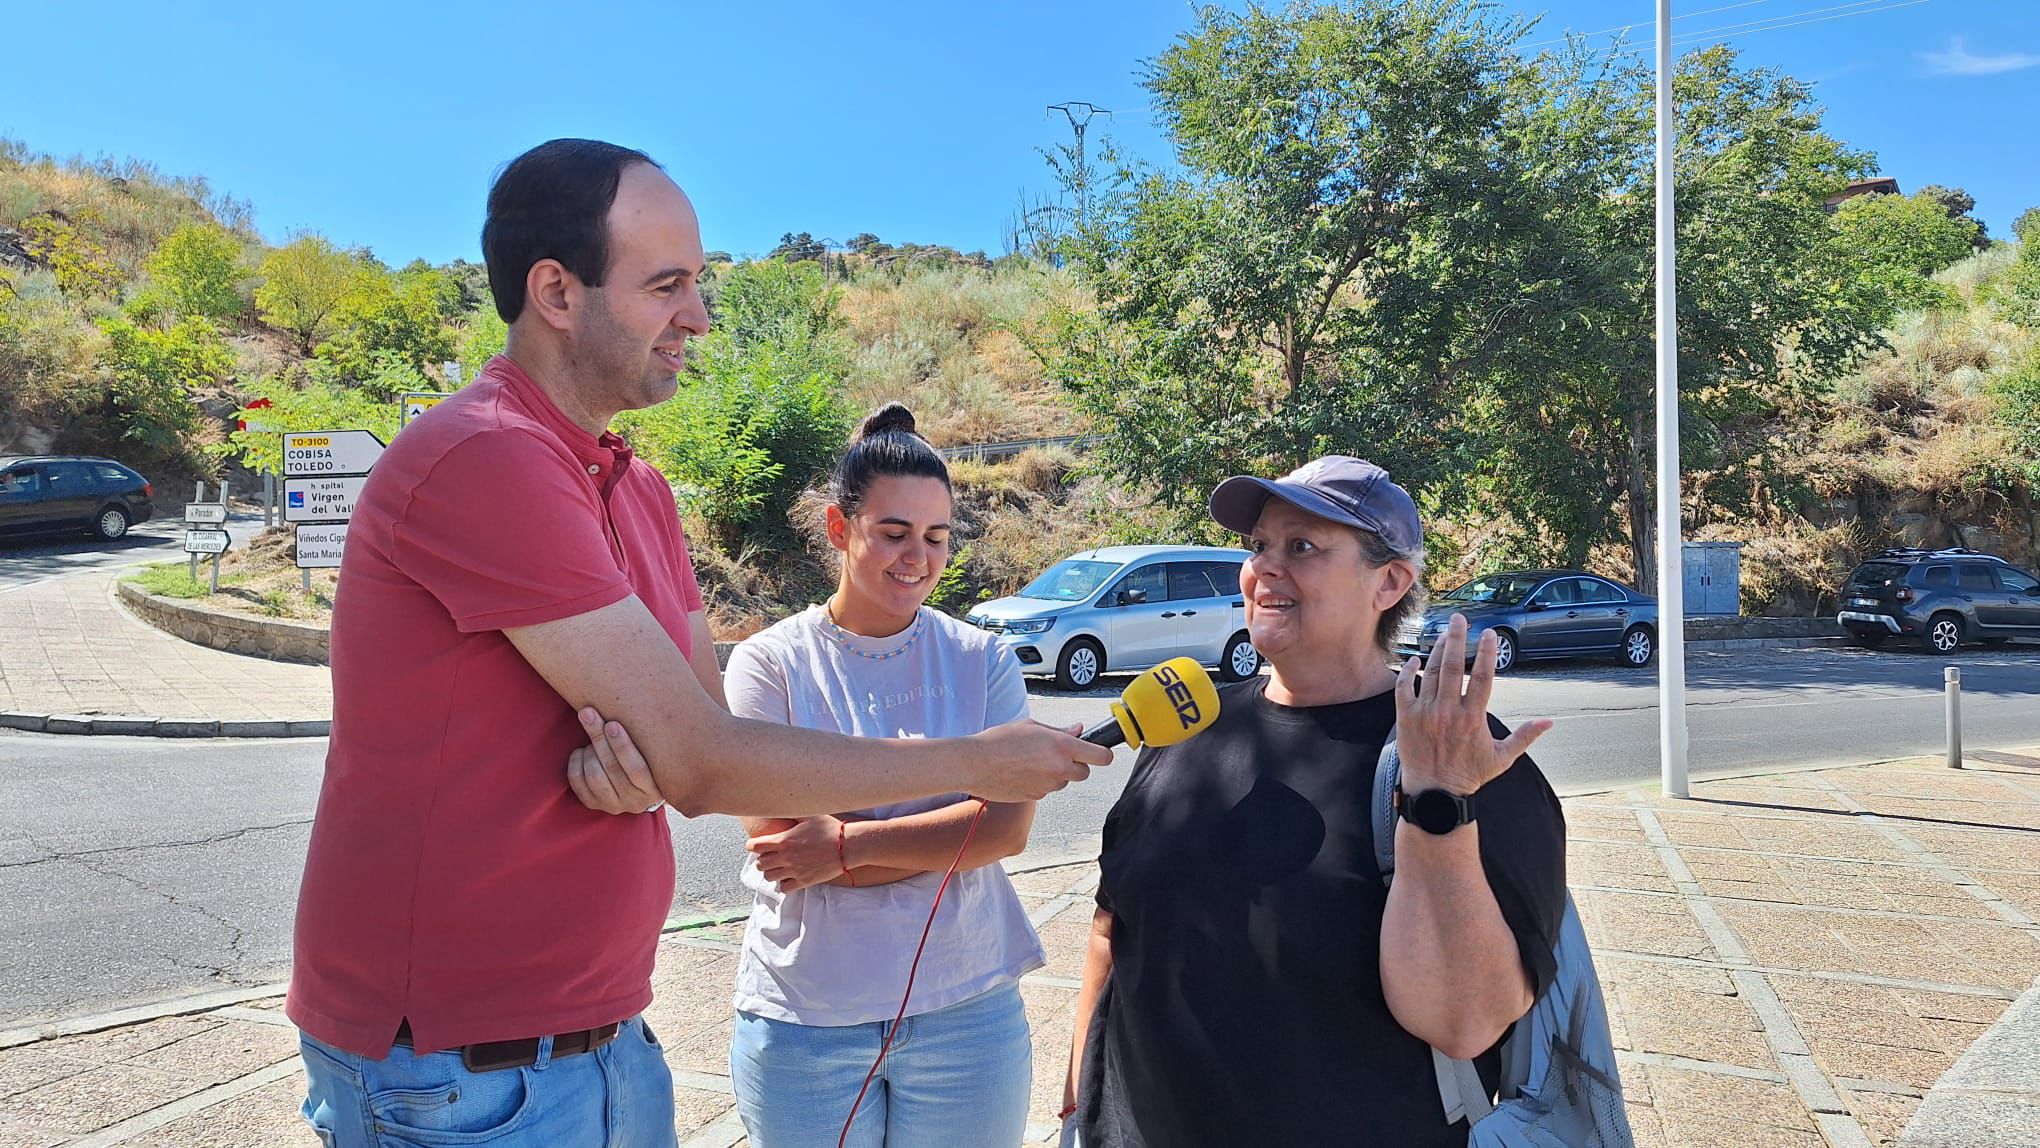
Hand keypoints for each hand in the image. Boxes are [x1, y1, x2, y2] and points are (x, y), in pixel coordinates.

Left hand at [565, 707, 665, 814]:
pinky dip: (576, 761)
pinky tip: (583, 751)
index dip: (623, 746)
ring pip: (594, 775)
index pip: (637, 769)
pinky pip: (577, 781)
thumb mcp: (653, 753)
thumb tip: (631, 700)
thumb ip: (645, 738)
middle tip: (589, 713)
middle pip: (611, 768)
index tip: (612, 724)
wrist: (638, 786)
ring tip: (593, 738)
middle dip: (598, 737)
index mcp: (654, 788)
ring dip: (590, 751)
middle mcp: (634, 801)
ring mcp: (612, 805)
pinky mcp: (593, 804)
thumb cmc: (648, 759)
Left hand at [747, 815, 846, 892]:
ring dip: (771, 871)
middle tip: (769, 856)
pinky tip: (789, 877)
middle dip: (762, 859)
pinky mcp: (804, 881)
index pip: (754, 846)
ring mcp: (794, 871)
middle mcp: (786, 857)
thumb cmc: (830, 829)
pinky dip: (783, 884)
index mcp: (784, 840)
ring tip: (778, 867)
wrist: (848, 846)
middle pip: (759, 864)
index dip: (752, 845)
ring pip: (769, 877)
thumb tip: (782, 804)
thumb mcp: (810, 815)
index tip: (756, 845)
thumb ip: (792, 812)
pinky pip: (784, 888)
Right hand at [966, 721, 1113, 801]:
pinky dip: (1041, 782)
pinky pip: (1047, 789)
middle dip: (1076, 764)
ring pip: (1064, 781)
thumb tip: (1078, 730)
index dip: (1103, 754)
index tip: (1101, 752)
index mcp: (1061, 746)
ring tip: (1032, 760)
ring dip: (1056, 773)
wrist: (974, 764)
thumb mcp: (1032, 726)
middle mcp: (1059, 768)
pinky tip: (1023, 771)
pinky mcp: (1036, 796)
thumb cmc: (999, 741)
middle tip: (1058, 754)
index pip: (1100, 756)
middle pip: (1084, 772)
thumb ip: (1059, 730)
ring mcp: (1048, 785)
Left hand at [1394, 614, 1551, 795]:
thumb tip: (1549, 722)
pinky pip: (1405, 687)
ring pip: (1430, 672)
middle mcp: (1448, 711)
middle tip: (1460, 619)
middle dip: (1457, 638)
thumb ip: (1525, 737)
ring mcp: (1425, 713)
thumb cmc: (1469, 776)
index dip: (1486, 652)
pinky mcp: (1406, 718)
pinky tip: (1415, 659)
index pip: (1483, 677)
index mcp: (1473, 718)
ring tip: (1444, 634)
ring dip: (1437, 649)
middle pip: (1453, 665)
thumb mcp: (1502, 758)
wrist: (1435, 794)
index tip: (1488, 633)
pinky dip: (1409, 671)